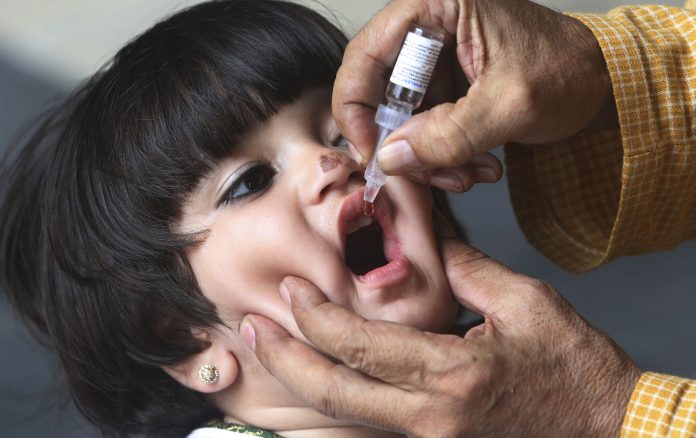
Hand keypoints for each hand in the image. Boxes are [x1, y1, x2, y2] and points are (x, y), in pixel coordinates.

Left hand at [241, 238, 639, 436]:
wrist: (604, 425)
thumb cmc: (573, 364)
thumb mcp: (524, 302)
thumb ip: (466, 267)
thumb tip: (426, 238)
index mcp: (452, 375)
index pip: (362, 346)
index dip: (318, 317)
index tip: (291, 288)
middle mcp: (431, 416)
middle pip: (335, 394)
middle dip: (285, 359)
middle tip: (250, 328)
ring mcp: (429, 436)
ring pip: (346, 412)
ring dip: (303, 377)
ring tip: (268, 345)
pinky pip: (370, 418)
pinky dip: (336, 392)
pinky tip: (318, 367)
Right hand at [333, 0, 616, 183]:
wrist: (602, 83)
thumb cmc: (569, 69)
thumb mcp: (510, 105)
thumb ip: (448, 135)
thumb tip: (392, 157)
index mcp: (436, 6)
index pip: (365, 55)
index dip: (357, 108)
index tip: (372, 152)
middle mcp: (428, 29)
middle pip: (379, 93)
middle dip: (403, 143)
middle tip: (424, 174)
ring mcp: (435, 62)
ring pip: (401, 120)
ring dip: (429, 157)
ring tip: (468, 173)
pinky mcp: (446, 88)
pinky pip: (424, 130)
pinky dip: (444, 157)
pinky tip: (476, 165)